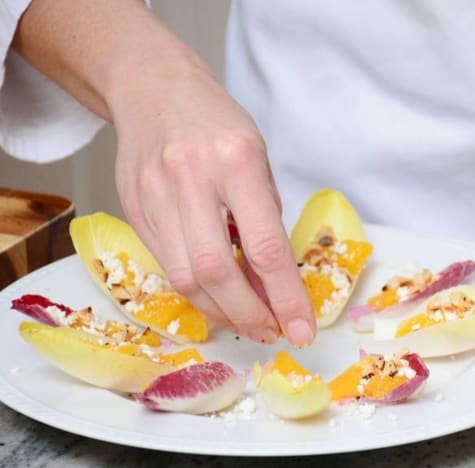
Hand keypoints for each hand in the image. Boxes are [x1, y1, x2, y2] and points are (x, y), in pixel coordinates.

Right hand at [108, 61, 315, 346]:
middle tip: (271, 332)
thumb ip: (265, 219)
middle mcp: (192, 179)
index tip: (302, 330)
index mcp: (237, 161)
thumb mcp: (259, 160)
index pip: (266, 247)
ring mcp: (155, 196)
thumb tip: (275, 285)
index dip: (286, 299)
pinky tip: (216, 297)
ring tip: (246, 321)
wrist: (153, 90)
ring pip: (185, 278)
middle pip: (217, 272)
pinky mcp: (133, 210)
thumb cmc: (217, 124)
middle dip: (249, 315)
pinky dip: (196, 291)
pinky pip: (166, 266)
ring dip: (221, 312)